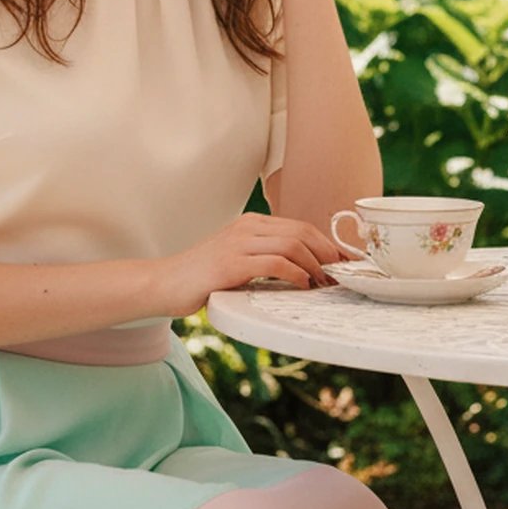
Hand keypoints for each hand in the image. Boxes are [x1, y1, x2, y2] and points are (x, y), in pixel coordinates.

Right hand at [152, 213, 340, 317]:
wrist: (165, 283)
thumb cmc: (202, 277)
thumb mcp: (237, 259)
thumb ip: (263, 257)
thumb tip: (302, 269)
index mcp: (250, 223)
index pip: (298, 226)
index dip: (326, 244)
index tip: (343, 262)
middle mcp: (246, 227)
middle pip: (302, 231)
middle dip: (328, 253)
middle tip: (340, 274)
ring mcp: (238, 243)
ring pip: (293, 244)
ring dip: (316, 265)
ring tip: (323, 283)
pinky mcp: (232, 263)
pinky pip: (276, 263)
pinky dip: (296, 274)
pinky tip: (302, 285)